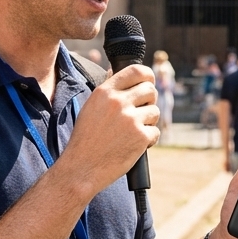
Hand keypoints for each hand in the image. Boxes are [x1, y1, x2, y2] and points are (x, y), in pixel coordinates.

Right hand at [61, 64, 158, 196]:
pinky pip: (155, 131)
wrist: (82, 168)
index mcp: (105, 92)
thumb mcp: (90, 108)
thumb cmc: (85, 139)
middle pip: (150, 90)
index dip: (147, 76)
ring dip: (148, 122)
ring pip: (155, 111)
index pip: (136, 71)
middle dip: (149, 101)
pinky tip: (134, 145)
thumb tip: (117, 72)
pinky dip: (148, 139)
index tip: (149, 82)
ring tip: (132, 132)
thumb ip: (107, 91)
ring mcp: (131, 119)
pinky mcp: (140, 137)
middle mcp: (118, 102)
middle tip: (140, 112)